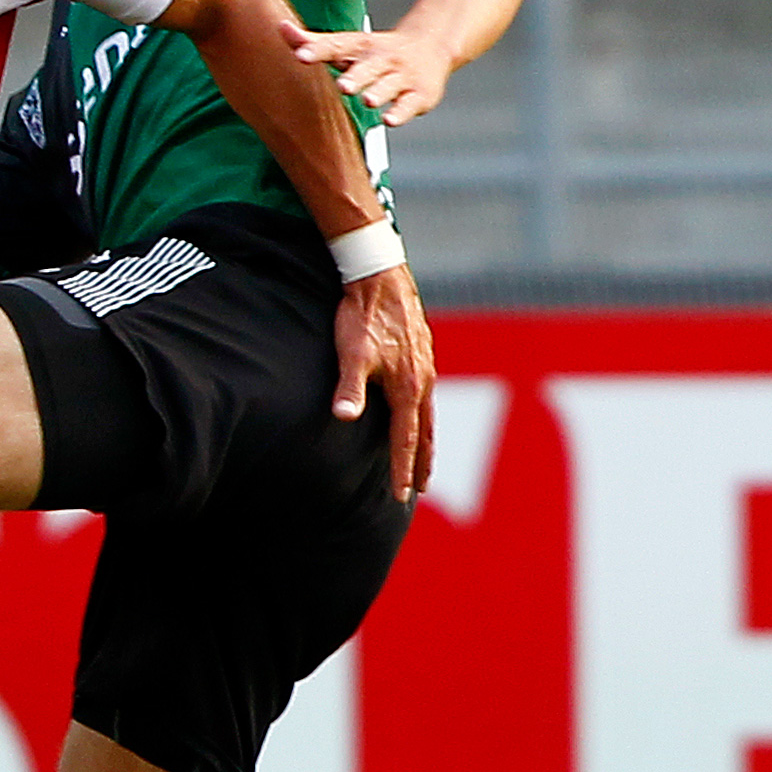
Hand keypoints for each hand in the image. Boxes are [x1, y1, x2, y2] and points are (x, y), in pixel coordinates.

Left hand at [278, 20, 456, 125]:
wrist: (432, 46)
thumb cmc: (376, 52)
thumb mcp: (347, 44)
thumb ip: (313, 41)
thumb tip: (280, 27)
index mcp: (360, 46)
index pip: (337, 46)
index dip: (317, 50)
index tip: (300, 55)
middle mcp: (381, 58)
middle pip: (366, 67)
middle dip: (355, 76)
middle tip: (343, 85)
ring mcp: (401, 76)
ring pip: (389, 85)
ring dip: (378, 92)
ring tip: (367, 100)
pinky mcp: (419, 95)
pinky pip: (409, 105)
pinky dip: (400, 113)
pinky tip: (388, 120)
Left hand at [330, 264, 434, 501]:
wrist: (379, 276)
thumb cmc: (362, 315)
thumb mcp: (351, 352)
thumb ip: (349, 387)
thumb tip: (344, 418)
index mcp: (408, 388)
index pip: (404, 439)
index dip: (400, 469)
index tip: (399, 496)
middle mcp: (423, 381)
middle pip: (424, 433)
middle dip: (420, 462)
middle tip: (420, 488)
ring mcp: (425, 367)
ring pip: (427, 413)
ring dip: (425, 440)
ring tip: (423, 460)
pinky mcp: (422, 353)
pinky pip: (426, 394)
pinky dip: (423, 414)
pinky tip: (416, 413)